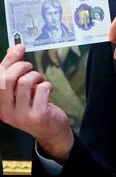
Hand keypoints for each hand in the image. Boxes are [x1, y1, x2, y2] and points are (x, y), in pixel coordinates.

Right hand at [0, 44, 73, 161]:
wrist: (50, 130)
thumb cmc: (34, 104)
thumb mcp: (20, 88)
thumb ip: (14, 69)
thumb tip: (15, 47)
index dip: (8, 60)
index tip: (19, 48)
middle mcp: (5, 112)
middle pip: (7, 79)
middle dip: (22, 66)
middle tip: (30, 68)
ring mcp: (20, 116)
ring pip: (25, 82)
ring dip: (36, 76)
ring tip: (39, 81)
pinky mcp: (37, 116)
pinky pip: (41, 89)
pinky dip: (47, 85)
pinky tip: (47, 90)